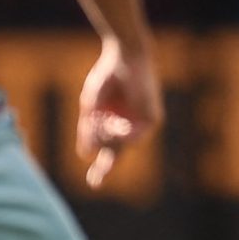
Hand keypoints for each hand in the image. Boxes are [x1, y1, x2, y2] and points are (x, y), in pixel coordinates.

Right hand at [77, 38, 161, 186]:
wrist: (124, 57)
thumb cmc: (106, 77)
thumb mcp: (91, 105)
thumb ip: (88, 130)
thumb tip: (85, 155)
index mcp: (113, 124)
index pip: (107, 150)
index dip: (100, 167)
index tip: (93, 183)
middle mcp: (128, 128)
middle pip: (115, 154)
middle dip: (105, 167)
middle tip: (94, 183)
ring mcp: (141, 125)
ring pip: (120, 145)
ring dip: (106, 135)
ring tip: (103, 118)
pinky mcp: (153, 120)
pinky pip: (134, 137)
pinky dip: (122, 133)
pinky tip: (117, 122)